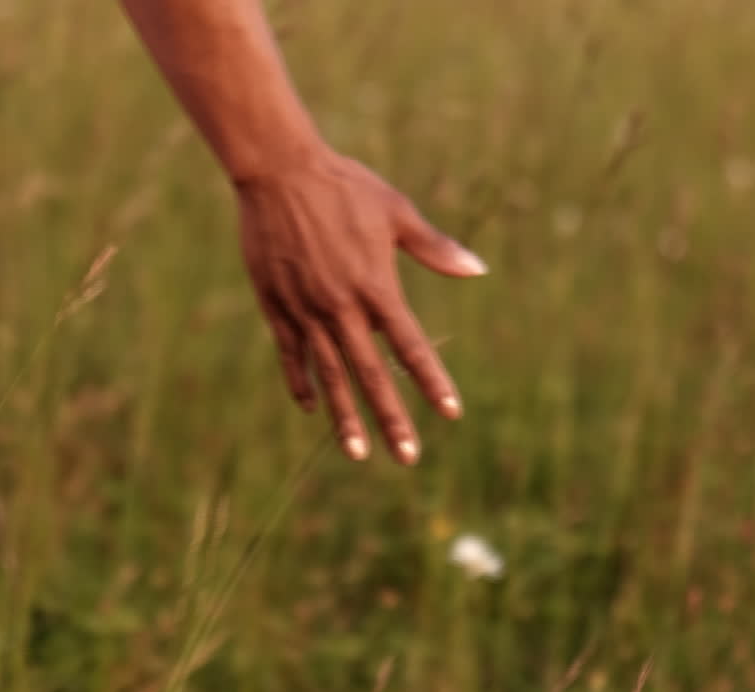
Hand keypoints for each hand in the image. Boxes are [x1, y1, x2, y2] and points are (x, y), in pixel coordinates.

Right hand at [235, 149, 487, 464]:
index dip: (432, 382)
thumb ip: (434, 248)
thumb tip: (478, 270)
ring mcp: (306, 310)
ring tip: (358, 453)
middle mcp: (342, 307)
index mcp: (376, 286)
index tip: (451, 413)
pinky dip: (302, 382)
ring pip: (330, 376)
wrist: (279, 171)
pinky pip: (291, 355)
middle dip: (391, 419)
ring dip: (345, 417)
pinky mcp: (276, 306)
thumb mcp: (396, 212)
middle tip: (407, 457)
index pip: (411, 346)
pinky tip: (312, 407)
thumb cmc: (344, 187)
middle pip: (371, 375)